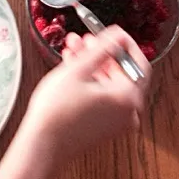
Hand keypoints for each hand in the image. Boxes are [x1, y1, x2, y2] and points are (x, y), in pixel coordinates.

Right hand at [23, 26, 150, 168]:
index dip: (124, 43)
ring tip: (73, 50)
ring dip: (92, 65)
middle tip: (86, 39)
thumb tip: (118, 36)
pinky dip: (90, 82)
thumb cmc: (57, 113)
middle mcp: (129, 111)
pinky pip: (103, 97)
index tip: (113, 32)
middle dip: (101, 53)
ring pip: (109, 84)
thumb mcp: (79, 70)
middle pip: (121, 72)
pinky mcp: (105, 127)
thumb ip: (103, 48)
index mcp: (129, 97)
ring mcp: (117, 121)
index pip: (138, 61)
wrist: (41, 146)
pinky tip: (72, 69)